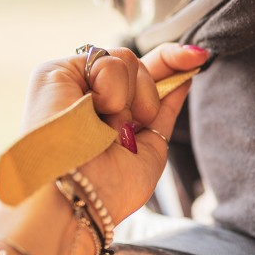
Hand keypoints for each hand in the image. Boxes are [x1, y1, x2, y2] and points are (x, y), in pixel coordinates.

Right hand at [22, 43, 208, 223]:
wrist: (81, 198)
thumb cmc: (113, 187)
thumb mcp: (152, 146)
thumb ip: (164, 109)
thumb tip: (184, 78)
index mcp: (112, 111)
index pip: (146, 75)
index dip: (172, 61)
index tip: (200, 57)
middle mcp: (91, 93)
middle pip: (138, 63)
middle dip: (150, 95)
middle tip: (131, 132)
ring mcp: (73, 82)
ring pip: (126, 59)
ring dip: (134, 98)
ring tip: (112, 129)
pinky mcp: (55, 72)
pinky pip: (107, 59)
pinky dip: (115, 89)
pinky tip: (99, 112)